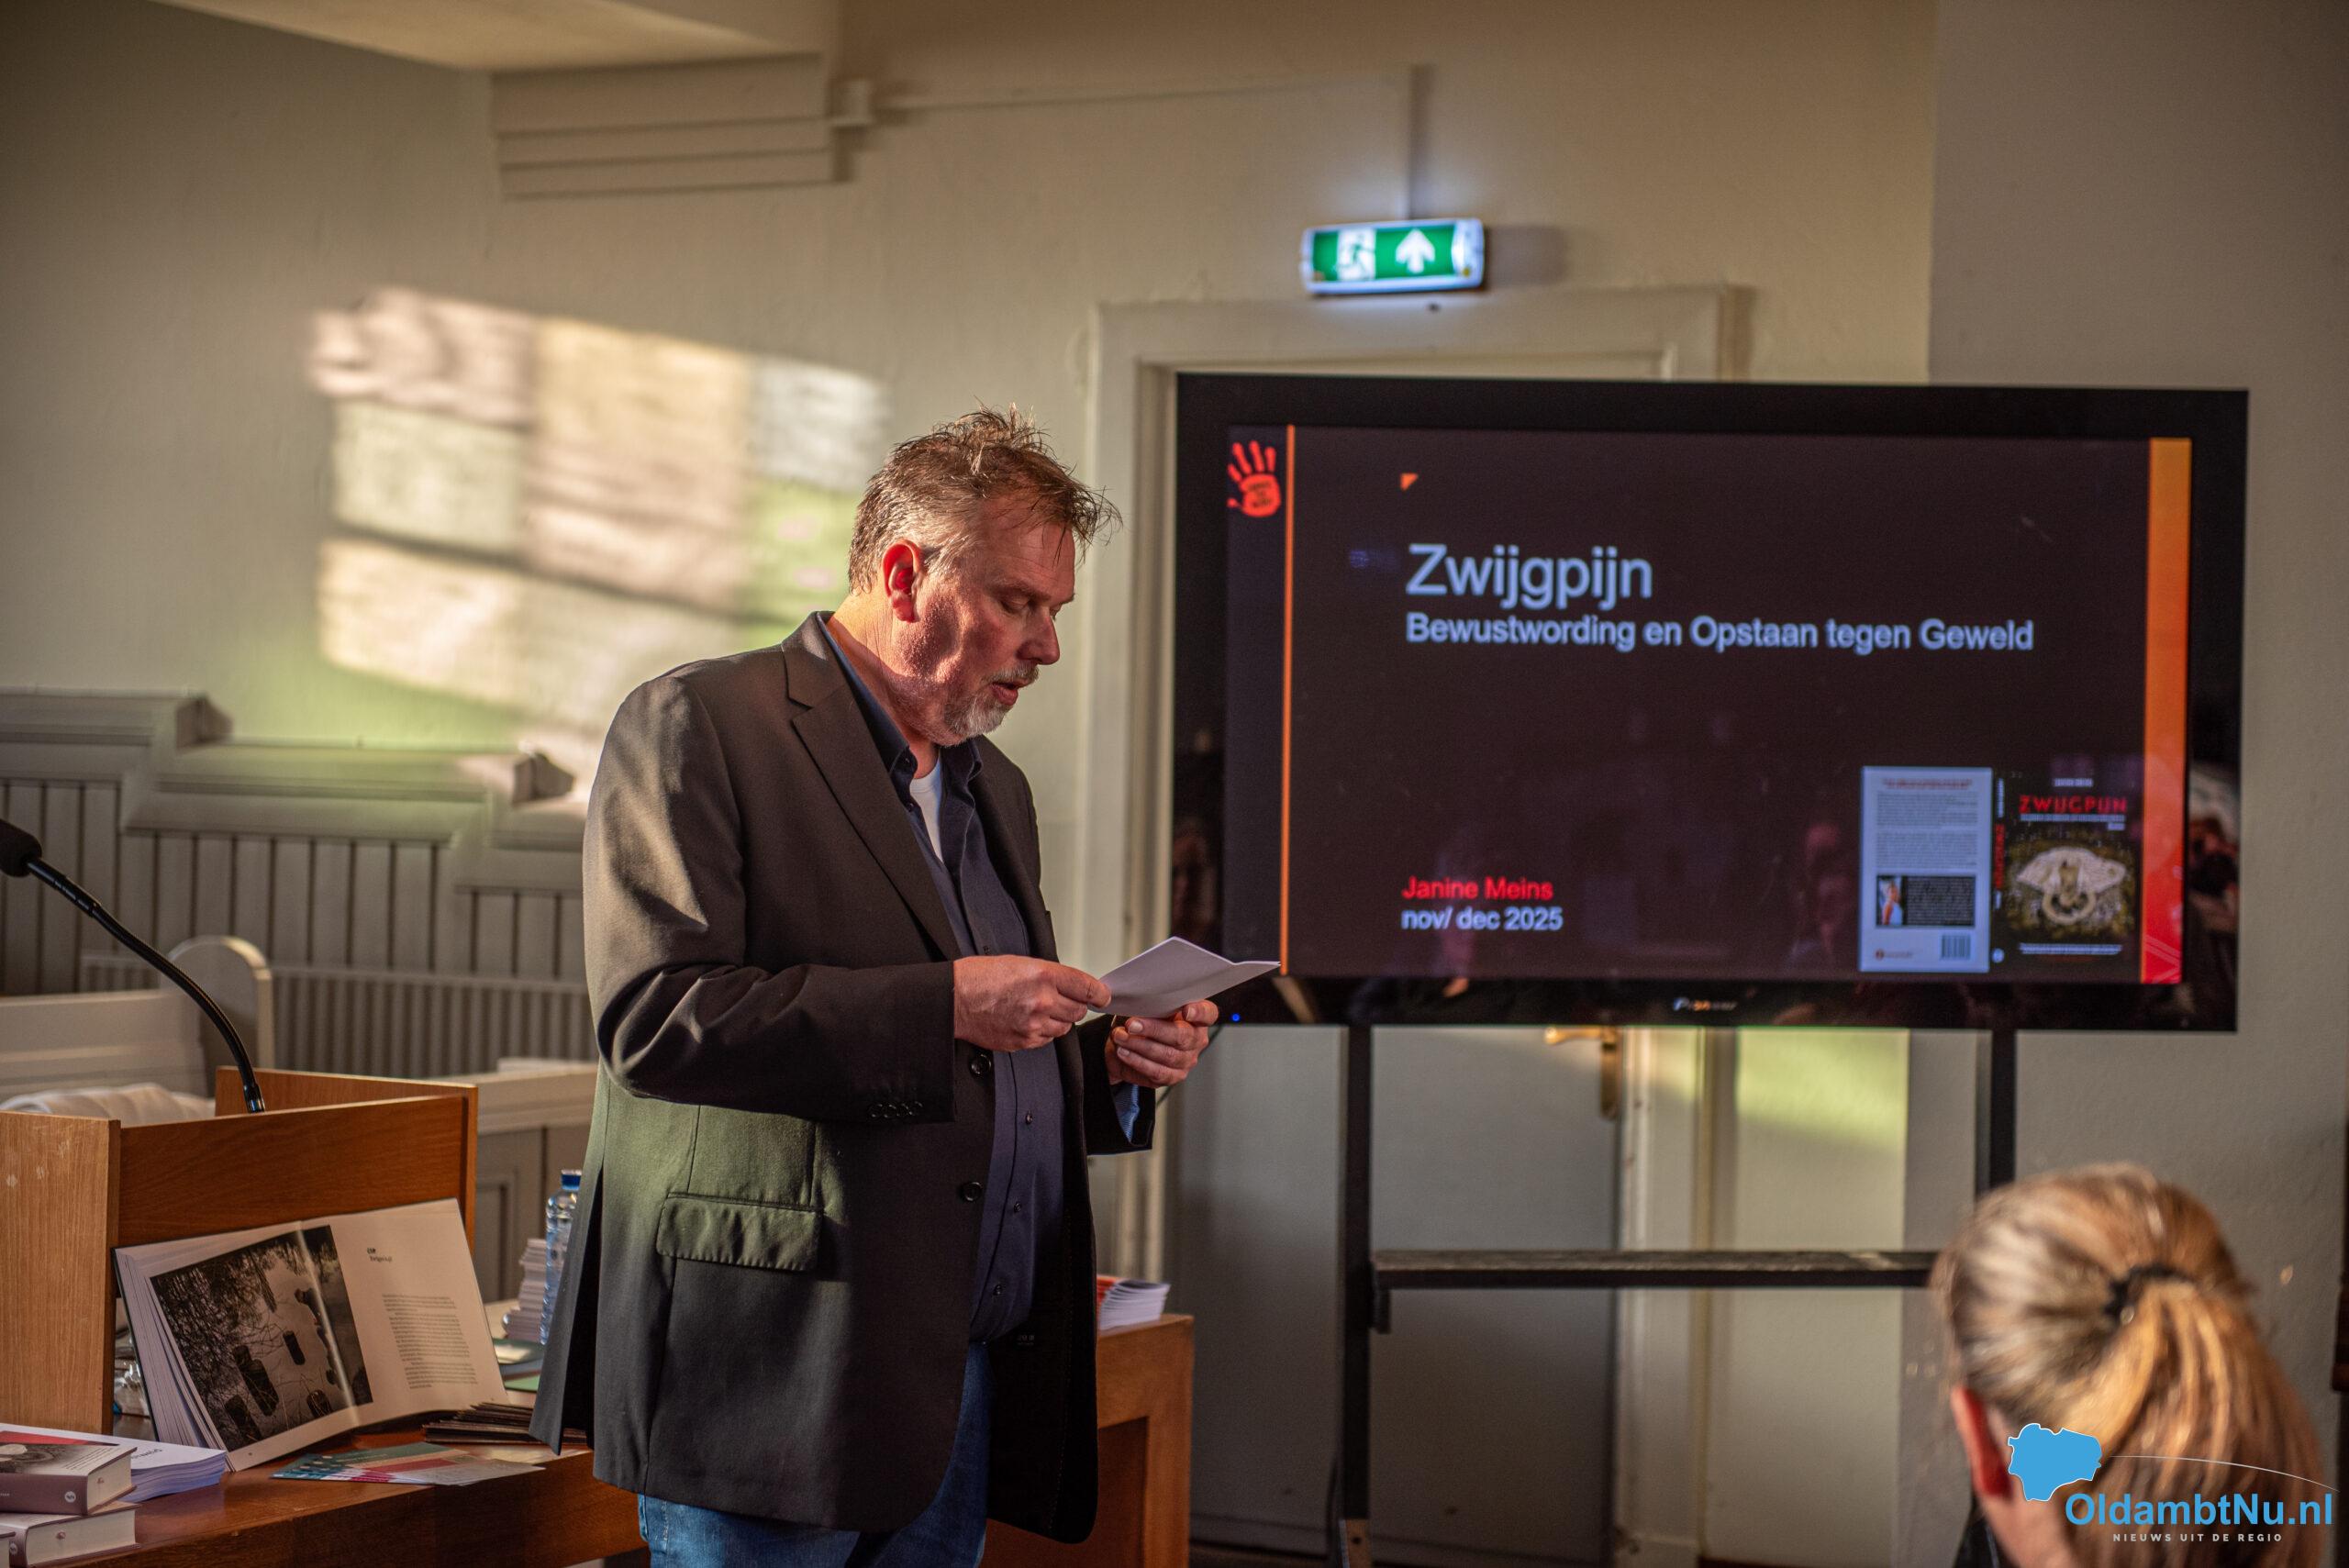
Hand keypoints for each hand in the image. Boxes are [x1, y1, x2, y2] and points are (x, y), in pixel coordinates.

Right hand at [953, 956, 1110, 1051]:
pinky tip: (1027, 1021)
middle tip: (1061, 1000)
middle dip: (1074, 1005)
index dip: (1098, 993)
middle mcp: (1042, 1000)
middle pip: (1078, 1010)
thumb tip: (1071, 985)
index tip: (1102, 996)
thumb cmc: (980, 978)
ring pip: (1064, 1027)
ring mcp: (1033, 1024)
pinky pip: (1046, 1039)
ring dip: (1058, 1020)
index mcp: (1043, 975)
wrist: (954, 999)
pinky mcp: (1024, 1041)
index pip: (1086, 987)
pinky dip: (1043, 1032)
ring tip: (1037, 1009)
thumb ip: (1050, 975)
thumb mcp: (1020, 963)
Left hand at [1107, 1000, 1217, 1087]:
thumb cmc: (1141, 1018)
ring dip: (1140, 1046)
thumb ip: (1153, 1001)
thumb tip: (1143, 998)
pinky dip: (1137, 1061)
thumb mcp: (1147, 1004)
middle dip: (1155, 1030)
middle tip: (1133, 1024)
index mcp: (1196, 1017)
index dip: (1199, 1012)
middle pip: (1182, 1036)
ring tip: (1121, 1037)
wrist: (1124, 1043)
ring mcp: (1186, 1060)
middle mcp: (1196, 1039)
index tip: (1186, 1010)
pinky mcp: (1173, 1076)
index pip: (1208, 1013)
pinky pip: (1157, 1071)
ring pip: (1168, 1055)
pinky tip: (1124, 1052)